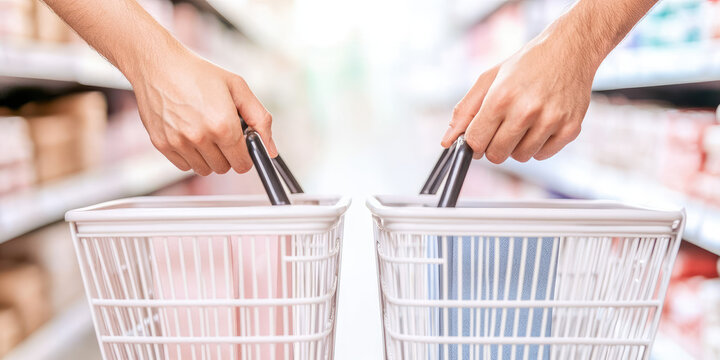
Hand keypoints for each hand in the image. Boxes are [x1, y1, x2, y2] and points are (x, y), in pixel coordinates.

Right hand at [129, 49, 276, 174]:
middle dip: (227, 155)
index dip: (246, 156)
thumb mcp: (238, 88)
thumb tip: (270, 149)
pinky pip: (183, 166)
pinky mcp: (162, 144)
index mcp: (223, 125)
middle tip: (221, 133)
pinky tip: (189, 135)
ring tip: (204, 132)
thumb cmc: (198, 73)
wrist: (159, 64)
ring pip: (204, 170)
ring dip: (208, 157)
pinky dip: (190, 156)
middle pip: (224, 169)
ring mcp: (179, 143)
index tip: (241, 146)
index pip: (243, 164)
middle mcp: (200, 137)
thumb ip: (260, 119)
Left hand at [441, 32, 595, 162]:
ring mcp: (551, 121)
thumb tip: (447, 141)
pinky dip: (538, 146)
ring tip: (524, 122)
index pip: (476, 142)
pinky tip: (540, 124)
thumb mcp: (489, 79)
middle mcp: (526, 110)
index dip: (474, 142)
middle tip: (502, 127)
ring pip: (521, 157)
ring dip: (517, 146)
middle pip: (497, 155)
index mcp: (501, 97)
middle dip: (494, 146)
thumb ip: (465, 111)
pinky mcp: (570, 129)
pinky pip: (542, 155)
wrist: (570, 49)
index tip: (480, 135)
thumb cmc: (527, 64)